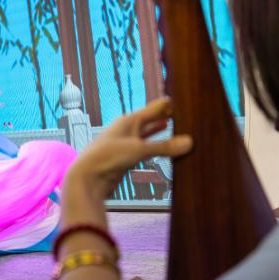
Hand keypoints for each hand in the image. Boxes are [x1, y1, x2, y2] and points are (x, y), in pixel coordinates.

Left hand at [63, 97, 192, 202]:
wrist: (88, 178)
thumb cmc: (108, 157)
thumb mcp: (139, 150)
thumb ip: (164, 147)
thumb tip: (189, 142)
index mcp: (130, 120)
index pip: (155, 108)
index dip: (169, 104)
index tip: (187, 101)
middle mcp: (128, 129)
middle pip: (151, 119)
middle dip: (166, 116)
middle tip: (186, 112)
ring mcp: (127, 143)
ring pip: (149, 134)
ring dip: (161, 131)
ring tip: (176, 125)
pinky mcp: (126, 157)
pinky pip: (146, 148)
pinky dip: (157, 146)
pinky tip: (163, 147)